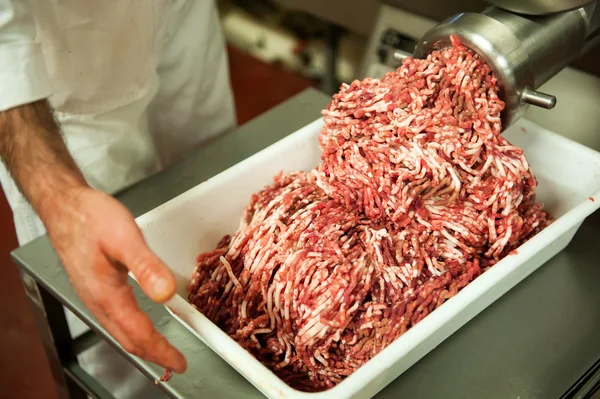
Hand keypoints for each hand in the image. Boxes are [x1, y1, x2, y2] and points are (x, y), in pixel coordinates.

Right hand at [44, 187, 186, 372]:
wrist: (64, 206)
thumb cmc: (91, 218)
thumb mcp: (124, 237)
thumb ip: (146, 266)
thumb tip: (165, 293)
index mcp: (107, 294)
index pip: (139, 333)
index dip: (161, 351)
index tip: (179, 363)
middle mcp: (98, 300)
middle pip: (128, 338)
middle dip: (153, 354)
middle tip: (175, 362)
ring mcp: (94, 295)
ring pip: (120, 330)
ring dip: (143, 344)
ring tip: (162, 350)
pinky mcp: (94, 287)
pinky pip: (115, 319)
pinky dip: (132, 330)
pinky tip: (140, 324)